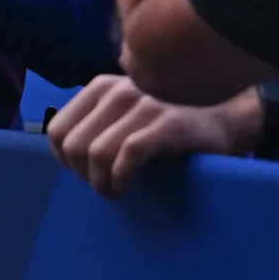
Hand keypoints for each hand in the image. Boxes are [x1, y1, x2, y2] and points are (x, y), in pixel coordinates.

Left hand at [47, 74, 262, 198]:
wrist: (222, 123)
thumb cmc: (164, 127)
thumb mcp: (121, 118)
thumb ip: (93, 127)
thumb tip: (61, 156)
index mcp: (100, 87)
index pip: (56, 130)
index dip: (63, 161)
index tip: (84, 173)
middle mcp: (118, 90)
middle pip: (73, 145)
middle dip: (82, 175)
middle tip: (102, 186)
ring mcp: (144, 105)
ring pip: (97, 152)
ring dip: (101, 183)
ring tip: (114, 191)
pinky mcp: (167, 124)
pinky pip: (128, 155)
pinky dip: (121, 178)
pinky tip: (126, 186)